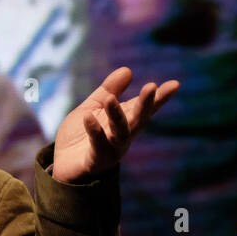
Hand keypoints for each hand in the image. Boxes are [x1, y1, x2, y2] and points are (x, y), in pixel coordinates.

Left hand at [53, 67, 177, 182]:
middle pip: (137, 119)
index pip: (145, 108)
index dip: (160, 97)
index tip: (175, 84)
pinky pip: (97, 145)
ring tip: (111, 99)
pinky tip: (88, 117)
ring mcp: (111, 149)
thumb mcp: (93, 107)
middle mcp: (122, 135)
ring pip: (120, 133)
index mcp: (124, 121)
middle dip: (145, 104)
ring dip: (117, 116)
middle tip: (151, 87)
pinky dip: (94, 131)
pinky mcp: (95, 160)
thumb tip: (127, 69)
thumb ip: (109, 90)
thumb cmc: (80, 136)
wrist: (61, 165)